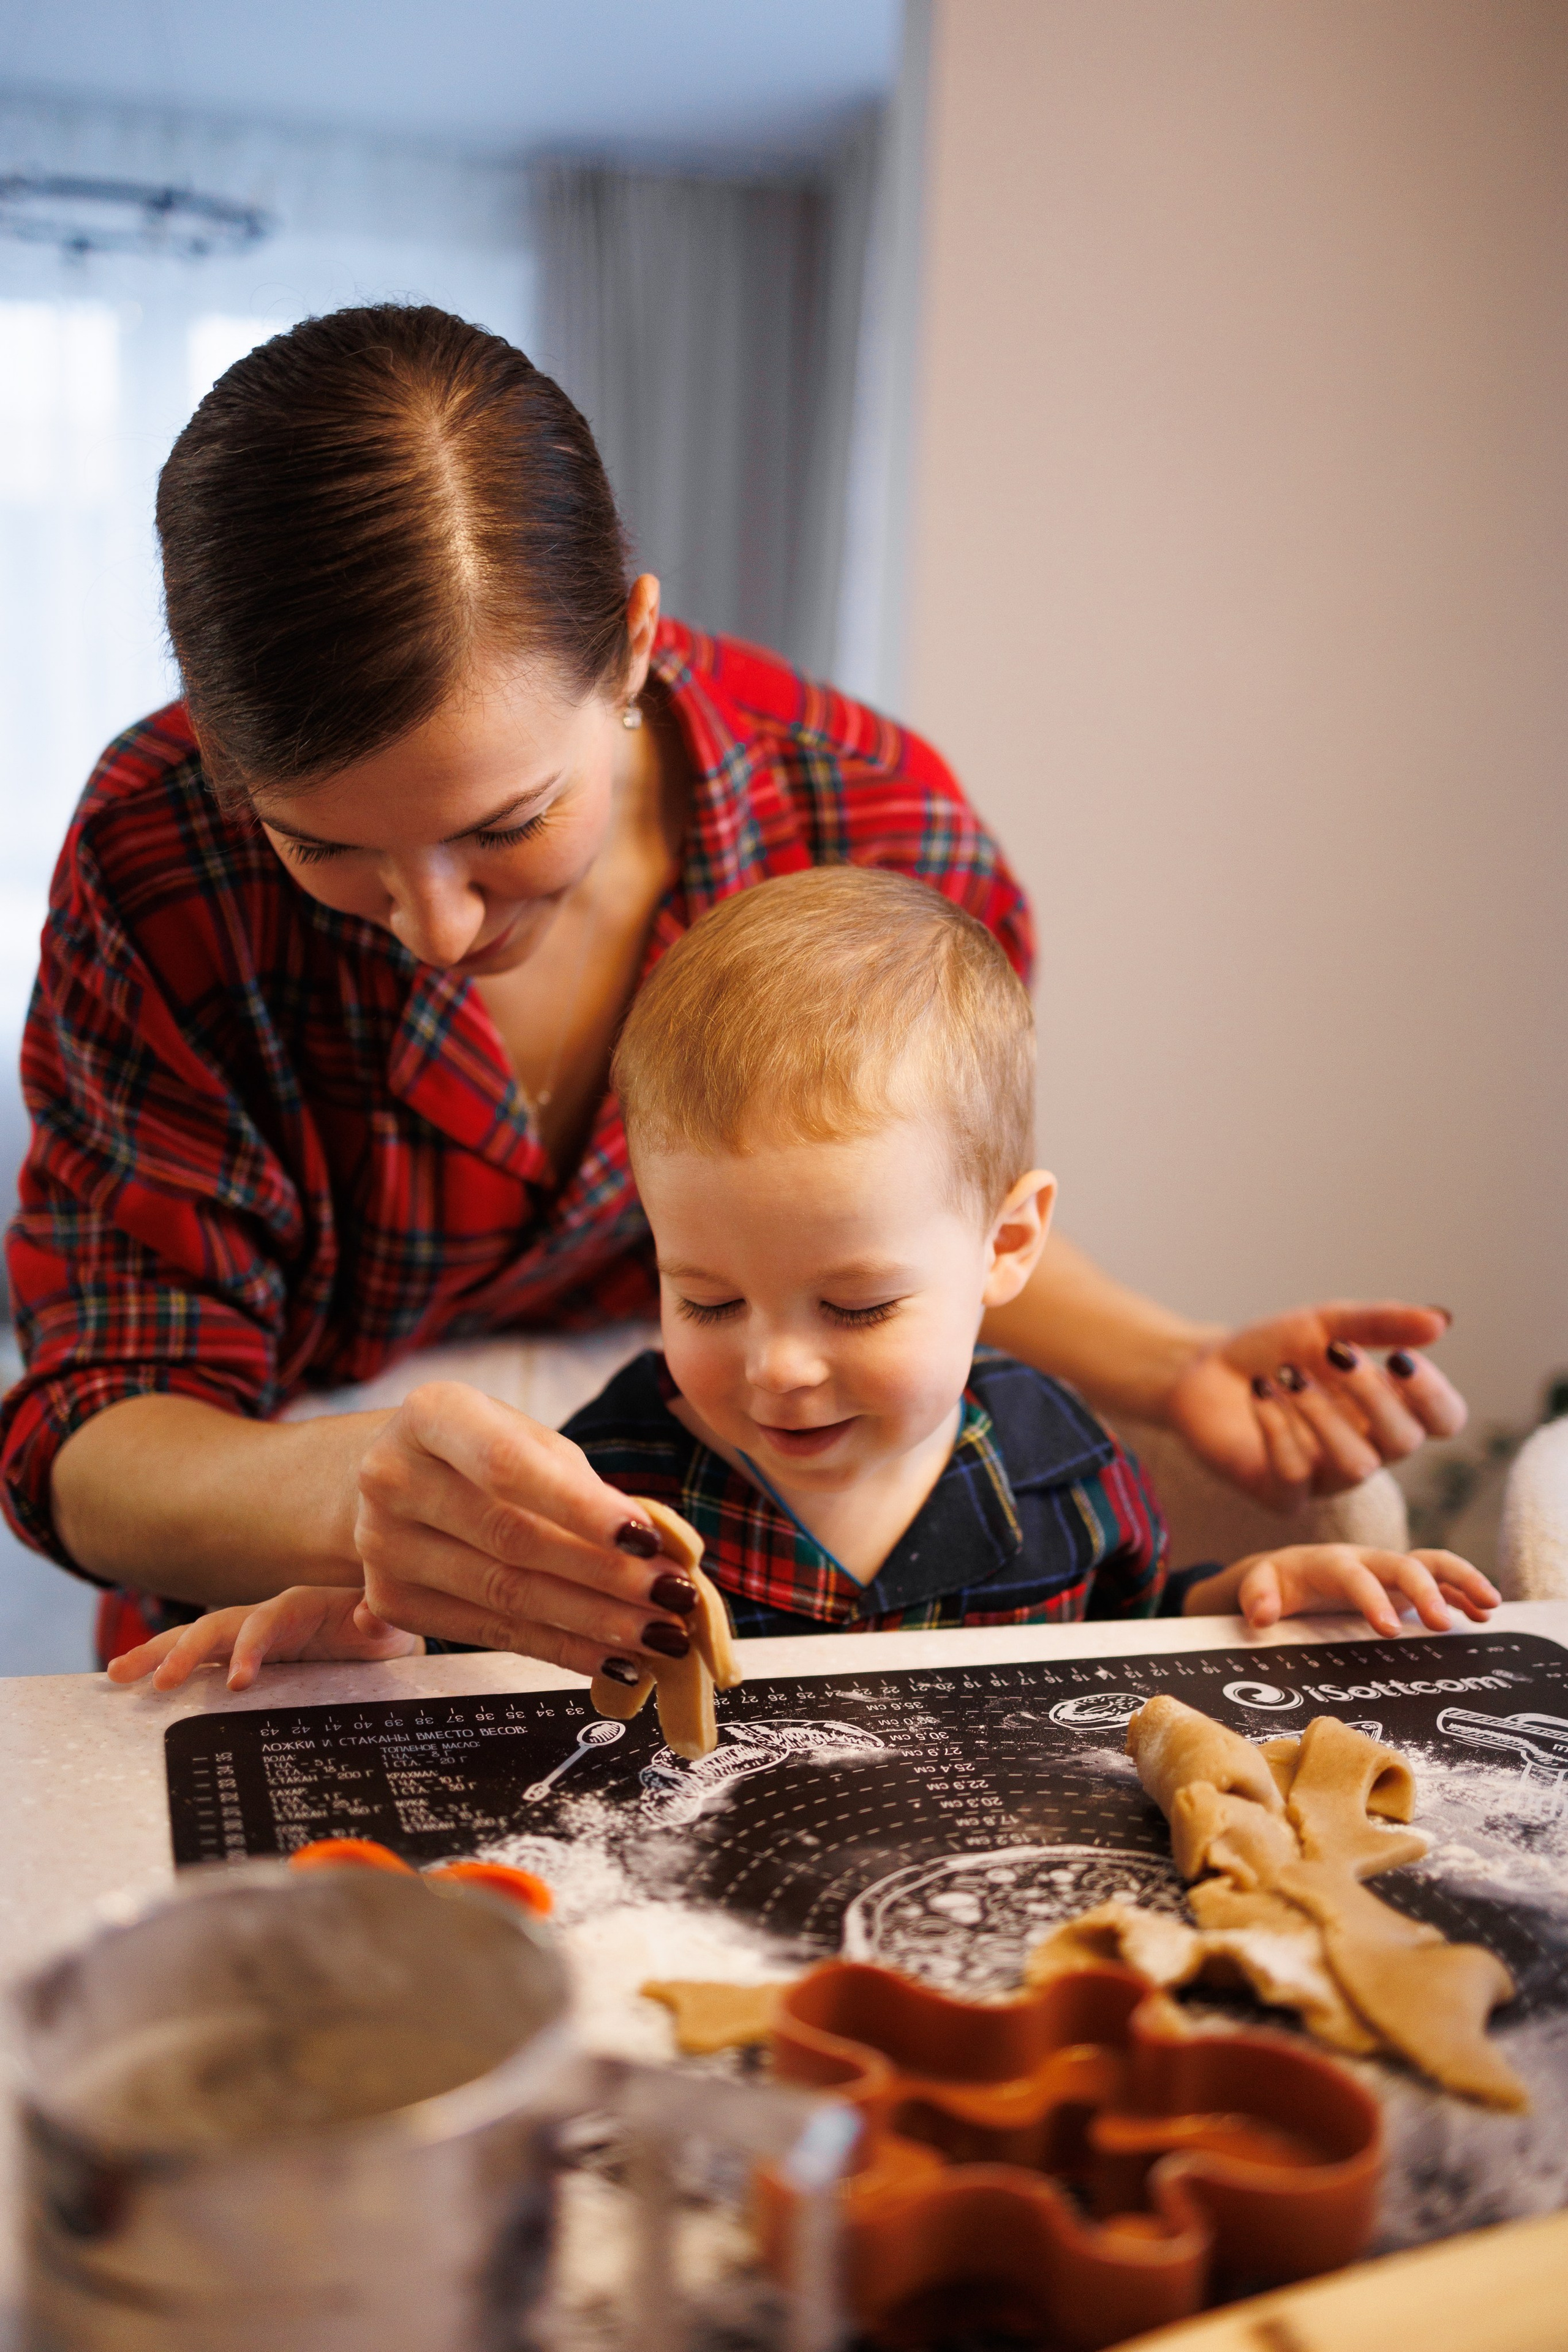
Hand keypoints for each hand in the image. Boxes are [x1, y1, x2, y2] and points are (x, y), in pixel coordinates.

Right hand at [105, 1585, 420, 1692]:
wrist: (378, 1633)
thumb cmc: (382, 1631)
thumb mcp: (391, 1628)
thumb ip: (380, 1622)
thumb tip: (369, 1617)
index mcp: (300, 1607)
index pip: (266, 1623)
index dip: (251, 1648)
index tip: (241, 1682)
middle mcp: (266, 1616)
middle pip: (216, 1626)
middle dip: (185, 1651)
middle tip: (158, 1682)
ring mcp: (248, 1634)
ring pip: (195, 1637)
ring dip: (157, 1653)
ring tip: (117, 1674)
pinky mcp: (238, 1654)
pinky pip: (197, 1657)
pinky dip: (163, 1663)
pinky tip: (129, 1679)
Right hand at [352, 1382, 699, 1677]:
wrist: (395, 1483)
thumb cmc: (482, 1454)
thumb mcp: (528, 1441)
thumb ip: (584, 1485)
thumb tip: (658, 1550)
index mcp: (430, 1415)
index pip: (508, 1465)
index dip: (580, 1506)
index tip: (647, 1539)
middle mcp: (392, 1478)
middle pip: (512, 1539)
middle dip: (607, 1576)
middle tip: (675, 1598)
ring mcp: (381, 1544)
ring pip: (505, 1595)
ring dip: (595, 1623)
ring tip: (661, 1636)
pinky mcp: (390, 1600)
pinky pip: (492, 1632)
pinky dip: (561, 1649)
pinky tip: (613, 1658)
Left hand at [1167, 1302, 1465, 1506]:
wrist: (1203, 1370)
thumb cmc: (1275, 1350)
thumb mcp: (1327, 1324)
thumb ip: (1381, 1323)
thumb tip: (1441, 1321)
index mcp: (1390, 1410)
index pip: (1444, 1419)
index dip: (1433, 1394)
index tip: (1400, 1358)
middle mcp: (1368, 1450)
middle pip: (1404, 1442)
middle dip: (1371, 1394)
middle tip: (1335, 1354)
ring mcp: (1326, 1478)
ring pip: (1356, 1465)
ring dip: (1324, 1414)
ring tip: (1288, 1375)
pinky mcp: (1281, 1496)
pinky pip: (1296, 1478)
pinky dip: (1279, 1430)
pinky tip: (1260, 1393)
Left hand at [1194, 1544, 1498, 1637]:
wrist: (1291, 1569)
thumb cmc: (1276, 1580)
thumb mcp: (1258, 1586)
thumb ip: (1257, 1597)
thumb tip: (1262, 1616)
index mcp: (1331, 1562)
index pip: (1356, 1577)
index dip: (1372, 1600)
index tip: (1388, 1629)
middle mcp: (1367, 1560)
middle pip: (1404, 1565)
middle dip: (1425, 1591)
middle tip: (1442, 1625)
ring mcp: (1389, 1570)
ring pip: (1432, 1563)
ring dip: (1462, 1579)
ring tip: (1490, 1604)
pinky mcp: (1403, 1583)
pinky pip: (1439, 1580)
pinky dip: (1461, 1593)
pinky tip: (1482, 1613)